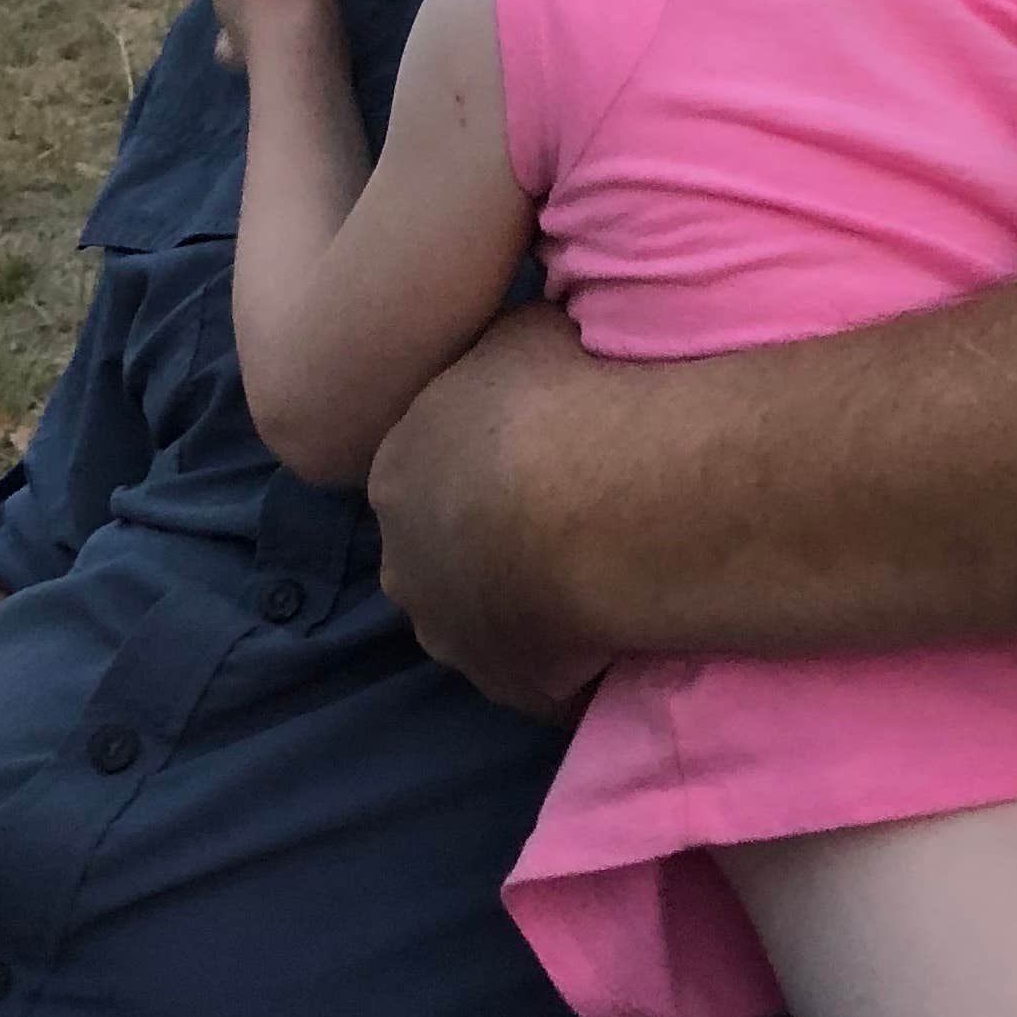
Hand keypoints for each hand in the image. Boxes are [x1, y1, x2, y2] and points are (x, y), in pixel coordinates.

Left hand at [368, 303, 608, 721]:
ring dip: (524, 598)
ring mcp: (451, 633)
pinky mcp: (507, 686)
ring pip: (483, 615)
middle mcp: (405, 559)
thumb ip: (504, 348)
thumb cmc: (558, 398)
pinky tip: (618, 616)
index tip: (538, 449)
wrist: (596, 499)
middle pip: (443, 549)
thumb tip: (519, 348)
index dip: (482, 460)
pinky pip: (541, 669)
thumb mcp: (526, 329)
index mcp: (398, 469)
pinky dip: (571, 652)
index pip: (429, 469)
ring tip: (597, 561)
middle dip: (490, 535)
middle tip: (565, 509)